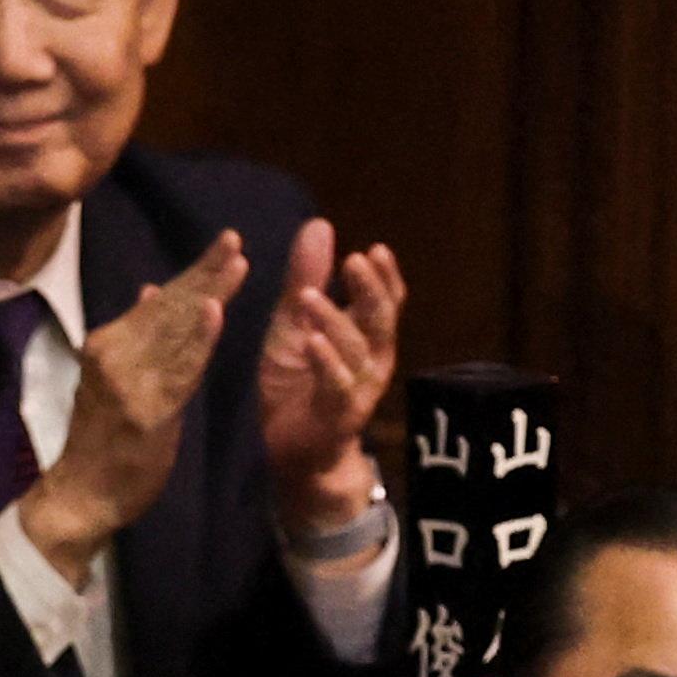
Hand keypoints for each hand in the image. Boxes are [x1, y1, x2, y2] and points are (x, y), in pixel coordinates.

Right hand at [8, 233, 245, 583]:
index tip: (225, 245)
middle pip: (168, 306)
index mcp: (109, 343)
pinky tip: (214, 312)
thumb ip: (137, 337)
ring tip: (235, 263)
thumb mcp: (113, 379)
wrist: (81, 495)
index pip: (159, 301)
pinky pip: (179, 370)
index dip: (193, 272)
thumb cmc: (103, 440)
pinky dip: (198, 340)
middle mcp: (114, 353)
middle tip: (235, 239)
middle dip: (205, 272)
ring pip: (175, 331)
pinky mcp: (147, 411)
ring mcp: (129, 381)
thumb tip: (153, 290)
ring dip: (207, 293)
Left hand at [252, 218, 406, 537]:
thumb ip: (307, 278)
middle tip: (356, 261)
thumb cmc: (296, 382)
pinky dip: (325, 362)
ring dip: (333, 321)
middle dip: (370, 290)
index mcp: (365, 336)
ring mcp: (359, 389)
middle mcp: (371, 360)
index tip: (376, 250)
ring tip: (308, 296)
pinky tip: (312, 342)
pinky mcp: (338, 414)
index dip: (384, 277)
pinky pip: (336, 385)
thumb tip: (320, 225)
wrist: (291, 451)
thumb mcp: (294, 324)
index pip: (385, 300)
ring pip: (355, 350)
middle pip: (380, 319)